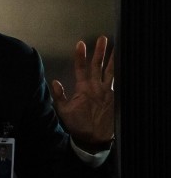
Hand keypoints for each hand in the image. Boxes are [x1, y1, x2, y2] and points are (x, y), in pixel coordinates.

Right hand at [52, 36, 114, 152]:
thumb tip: (54, 81)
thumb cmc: (78, 124)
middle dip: (99, 51)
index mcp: (83, 89)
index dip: (80, 55)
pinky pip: (118, 82)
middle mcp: (97, 87)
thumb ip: (59, 95)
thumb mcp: (63, 111)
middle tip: (102, 38)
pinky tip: (122, 67)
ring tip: (117, 48)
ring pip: (111, 72)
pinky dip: (120, 73)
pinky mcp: (115, 98)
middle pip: (98, 66)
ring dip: (113, 59)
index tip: (80, 43)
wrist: (94, 139)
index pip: (81, 68)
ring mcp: (108, 92)